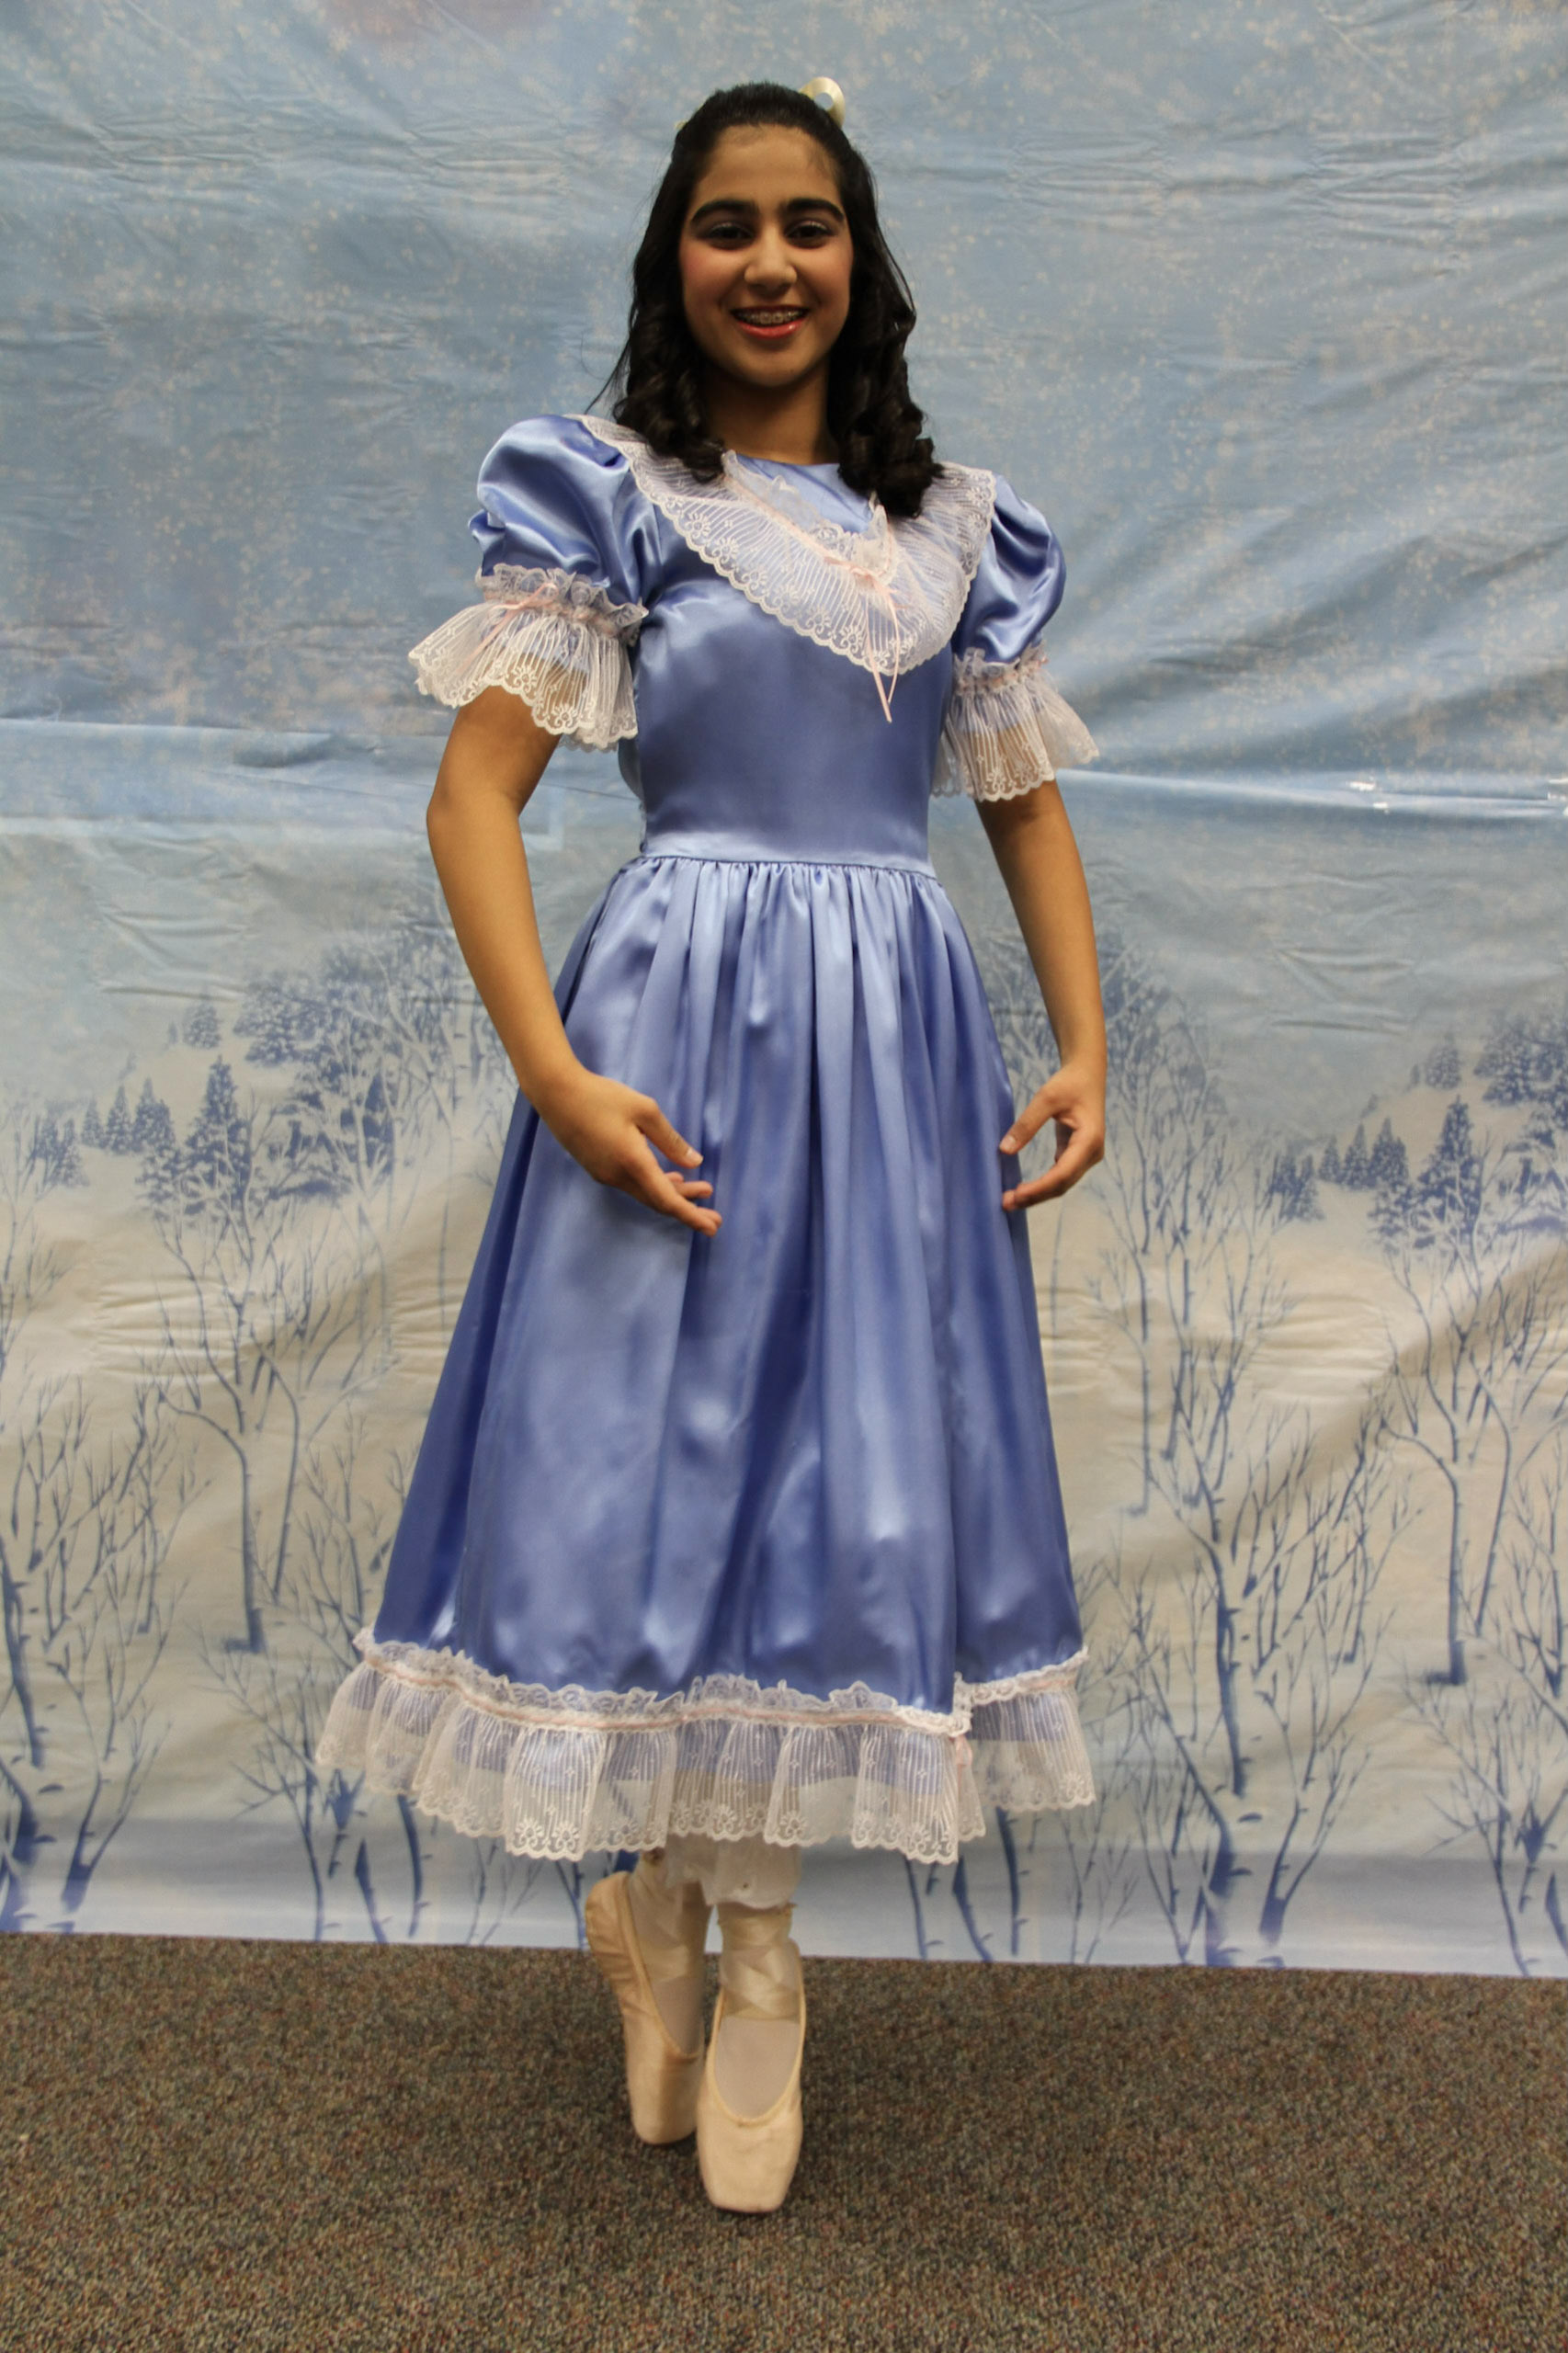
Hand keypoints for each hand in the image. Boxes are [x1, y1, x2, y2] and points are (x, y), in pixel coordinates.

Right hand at [536, 1064, 719, 1235]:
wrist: (556, 1094)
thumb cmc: (602, 1097)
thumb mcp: (644, 1110)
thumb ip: (670, 1140)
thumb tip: (694, 1163)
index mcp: (633, 1163)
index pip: (666, 1199)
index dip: (691, 1215)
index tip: (712, 1227)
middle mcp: (618, 1176)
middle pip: (658, 1201)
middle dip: (688, 1208)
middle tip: (715, 1215)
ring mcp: (605, 1175)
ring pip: (645, 1192)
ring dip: (672, 1194)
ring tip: (699, 1190)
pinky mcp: (598, 1168)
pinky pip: (632, 1185)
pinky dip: (654, 1184)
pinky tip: (668, 1176)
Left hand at [998, 1059, 1104, 1210]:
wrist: (1087, 1074)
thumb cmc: (1068, 1083)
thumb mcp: (1046, 1098)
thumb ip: (1026, 1124)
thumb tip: (1004, 1150)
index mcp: (1089, 1140)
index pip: (1063, 1173)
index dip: (1040, 1187)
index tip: (1016, 1194)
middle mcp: (1091, 1153)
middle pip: (1062, 1184)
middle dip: (1035, 1196)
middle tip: (1005, 1203)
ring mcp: (1086, 1156)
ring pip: (1062, 1184)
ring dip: (1038, 1194)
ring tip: (1010, 1201)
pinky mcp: (1077, 1155)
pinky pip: (1060, 1176)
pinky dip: (1042, 1185)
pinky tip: (1023, 1190)